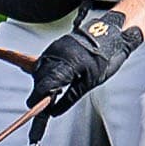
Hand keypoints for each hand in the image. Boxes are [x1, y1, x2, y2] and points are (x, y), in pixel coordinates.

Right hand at [27, 8, 137, 139]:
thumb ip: (70, 98)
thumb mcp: (90, 83)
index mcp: (65, 65)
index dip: (37, 99)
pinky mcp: (54, 46)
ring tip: (54, 92)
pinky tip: (54, 80)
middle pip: (39, 79)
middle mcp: (56, 55)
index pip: (44, 85)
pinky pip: (44, 62)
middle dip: (40, 93)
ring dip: (43, 83)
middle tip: (46, 105)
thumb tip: (55, 111)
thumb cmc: (104, 57)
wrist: (109, 34)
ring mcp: (54, 49)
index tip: (35, 108)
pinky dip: (46, 73)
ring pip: (39, 70)